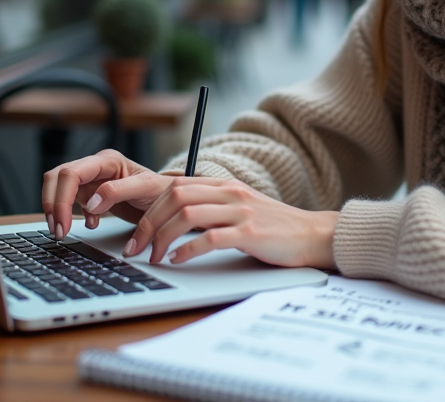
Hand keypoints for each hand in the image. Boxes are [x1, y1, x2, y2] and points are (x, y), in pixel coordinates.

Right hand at [40, 149, 173, 239]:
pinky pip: (71, 202)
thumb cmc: (160, 190)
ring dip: (57, 209)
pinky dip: (74, 215)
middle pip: (58, 178)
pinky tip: (92, 223)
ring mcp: (92, 181)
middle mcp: (95, 168)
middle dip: (53, 203)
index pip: (72, 173)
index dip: (62, 198)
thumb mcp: (144, 188)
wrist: (169, 202)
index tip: (64, 222)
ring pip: (60, 188)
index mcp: (107, 161)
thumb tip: (91, 203)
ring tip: (62, 230)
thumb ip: (117, 192)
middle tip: (58, 229)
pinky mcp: (92, 195)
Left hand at [102, 176, 337, 269]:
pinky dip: (187, 250)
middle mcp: (229, 192)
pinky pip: (210, 238)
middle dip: (146, 224)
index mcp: (222, 185)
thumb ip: (208, 206)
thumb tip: (169, 218)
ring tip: (154, 257)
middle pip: (174, 197)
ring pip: (187, 215)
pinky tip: (178, 260)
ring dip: (162, 238)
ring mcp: (240, 211)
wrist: (313, 234)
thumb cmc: (272, 226)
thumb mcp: (237, 208)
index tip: (131, 229)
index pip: (172, 186)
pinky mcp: (251, 233)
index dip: (143, 204)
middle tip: (134, 248)